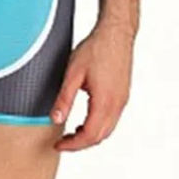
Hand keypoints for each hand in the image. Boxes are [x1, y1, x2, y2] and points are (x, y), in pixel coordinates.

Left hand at [51, 21, 133, 150]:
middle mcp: (117, 104)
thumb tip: (55, 119)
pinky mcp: (123, 94)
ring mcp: (122, 100)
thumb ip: (64, 98)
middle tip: (63, 141)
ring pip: (108, 129)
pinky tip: (86, 119)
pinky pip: (112, 119)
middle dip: (81, 143)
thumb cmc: (95, 49)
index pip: (89, 135)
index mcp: (104, 102)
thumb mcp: (73, 73)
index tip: (59, 144)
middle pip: (100, 137)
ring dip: (91, 135)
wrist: (115, 33)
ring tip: (73, 132)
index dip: (72, 144)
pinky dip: (99, 126)